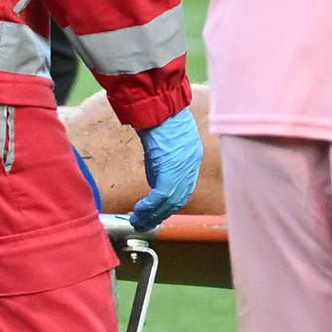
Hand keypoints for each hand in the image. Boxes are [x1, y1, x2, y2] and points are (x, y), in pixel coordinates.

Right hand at [127, 107, 202, 233]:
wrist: (158, 108)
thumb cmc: (159, 118)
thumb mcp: (166, 143)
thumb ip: (163, 163)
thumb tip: (155, 180)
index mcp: (193, 158)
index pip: (184, 189)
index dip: (170, 204)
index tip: (158, 213)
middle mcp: (191, 166)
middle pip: (178, 199)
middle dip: (161, 214)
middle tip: (146, 223)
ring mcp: (183, 169)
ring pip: (170, 202)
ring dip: (152, 215)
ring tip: (138, 221)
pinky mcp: (171, 170)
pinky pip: (161, 196)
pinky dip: (149, 207)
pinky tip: (139, 211)